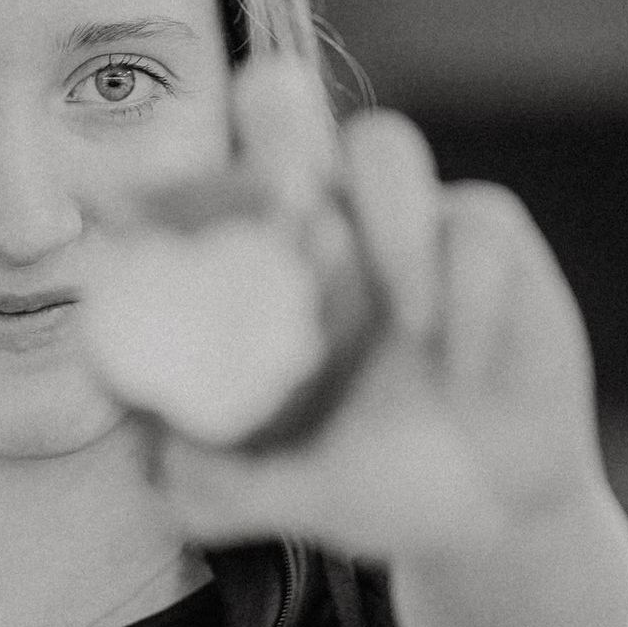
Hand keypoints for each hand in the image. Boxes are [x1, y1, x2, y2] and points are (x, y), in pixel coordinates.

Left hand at [98, 55, 627, 626]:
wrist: (496, 516)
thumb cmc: (383, 486)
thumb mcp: (297, 498)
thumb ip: (230, 491)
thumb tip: (163, 463)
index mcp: (269, 273)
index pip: (206, 194)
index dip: (173, 182)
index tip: (131, 208)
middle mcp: (332, 223)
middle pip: (286, 110)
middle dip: (273, 123)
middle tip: (283, 202)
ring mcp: (412, 220)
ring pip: (383, 148)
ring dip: (388, 224)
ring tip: (409, 326)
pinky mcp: (494, 241)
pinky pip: (474, 229)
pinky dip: (469, 298)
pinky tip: (464, 372)